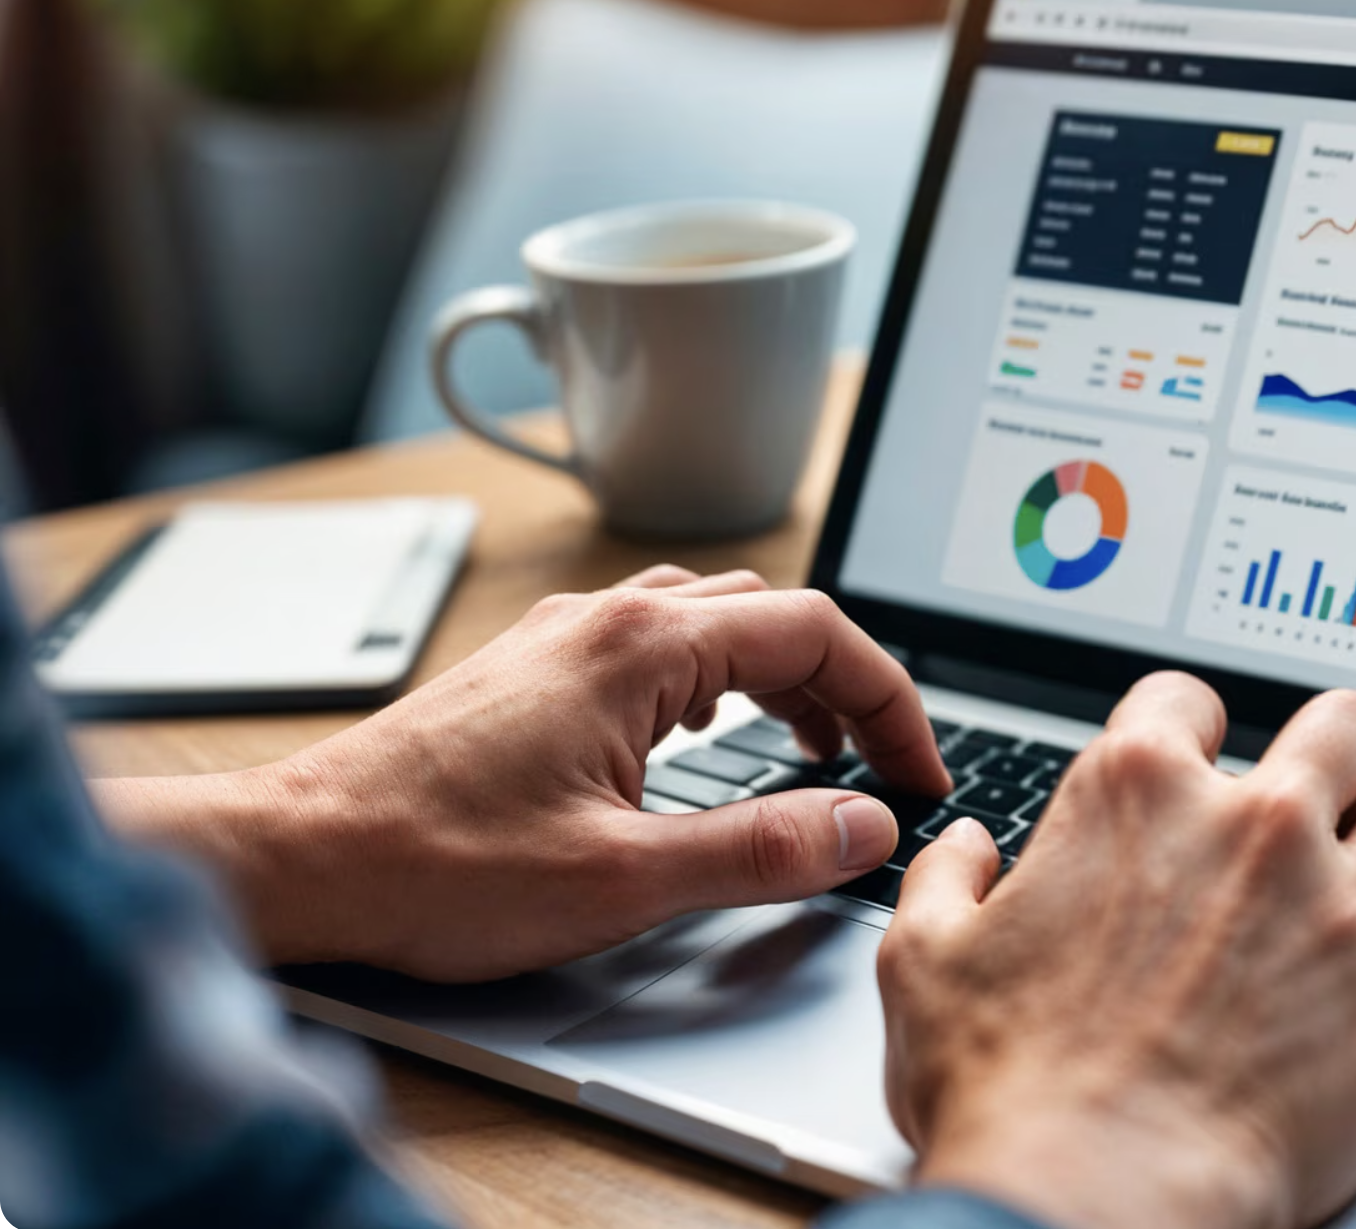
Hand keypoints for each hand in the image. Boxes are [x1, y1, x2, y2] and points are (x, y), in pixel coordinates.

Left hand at [89, 566, 949, 980]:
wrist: (299, 860)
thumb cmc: (434, 866)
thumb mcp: (626, 879)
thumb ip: (763, 851)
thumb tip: (862, 829)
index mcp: (644, 647)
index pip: (818, 633)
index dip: (891, 702)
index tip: (918, 770)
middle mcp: (606, 621)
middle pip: (771, 615)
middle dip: (845, 685)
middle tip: (878, 766)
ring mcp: (563, 640)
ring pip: (713, 624)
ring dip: (781, 679)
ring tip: (812, 749)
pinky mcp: (530, 672)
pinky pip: (656, 645)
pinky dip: (717, 683)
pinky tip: (706, 739)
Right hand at [878, 673, 1355, 1228]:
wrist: (1089, 1201)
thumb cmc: (1009, 1092)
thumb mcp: (925, 962)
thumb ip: (947, 882)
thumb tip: (965, 849)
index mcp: (1137, 800)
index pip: (1185, 699)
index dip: (1188, 727)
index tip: (1196, 756)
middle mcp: (1255, 833)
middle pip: (1347, 724)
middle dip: (1344, 749)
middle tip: (1336, 786)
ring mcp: (1341, 917)